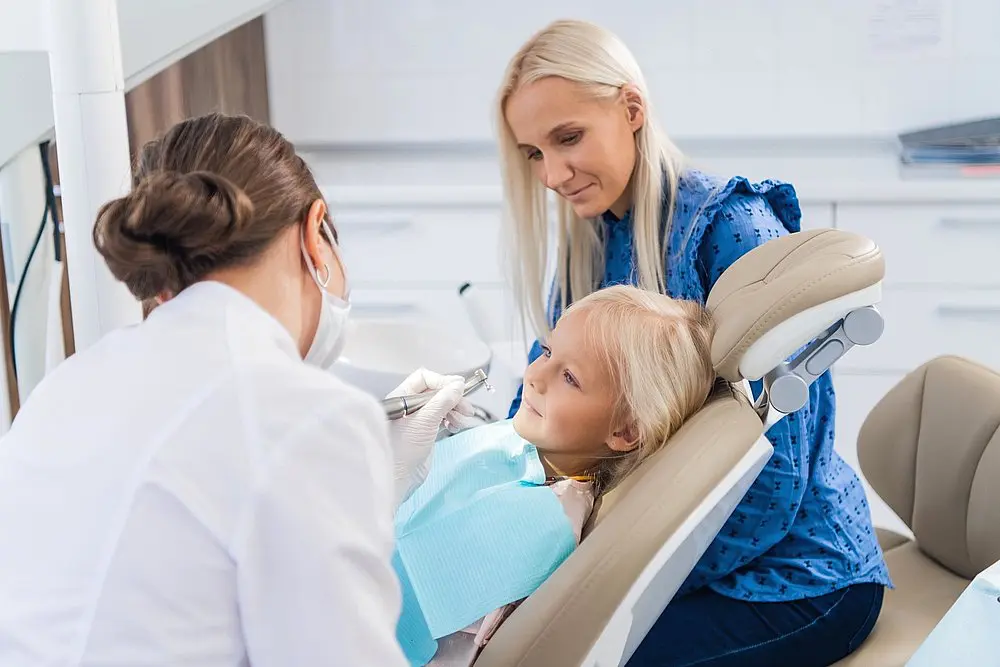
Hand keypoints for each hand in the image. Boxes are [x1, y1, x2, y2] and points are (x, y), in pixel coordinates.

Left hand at [386, 368, 476, 504]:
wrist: (398, 479)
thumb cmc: (402, 451)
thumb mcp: (425, 421)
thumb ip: (442, 401)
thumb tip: (457, 385)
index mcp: (401, 397)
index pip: (424, 378)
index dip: (442, 381)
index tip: (459, 388)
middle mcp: (408, 405)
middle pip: (435, 391)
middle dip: (452, 397)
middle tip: (466, 408)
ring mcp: (417, 419)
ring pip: (440, 404)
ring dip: (455, 409)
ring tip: (462, 420)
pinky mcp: (424, 431)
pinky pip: (441, 417)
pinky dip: (451, 419)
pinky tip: (455, 425)